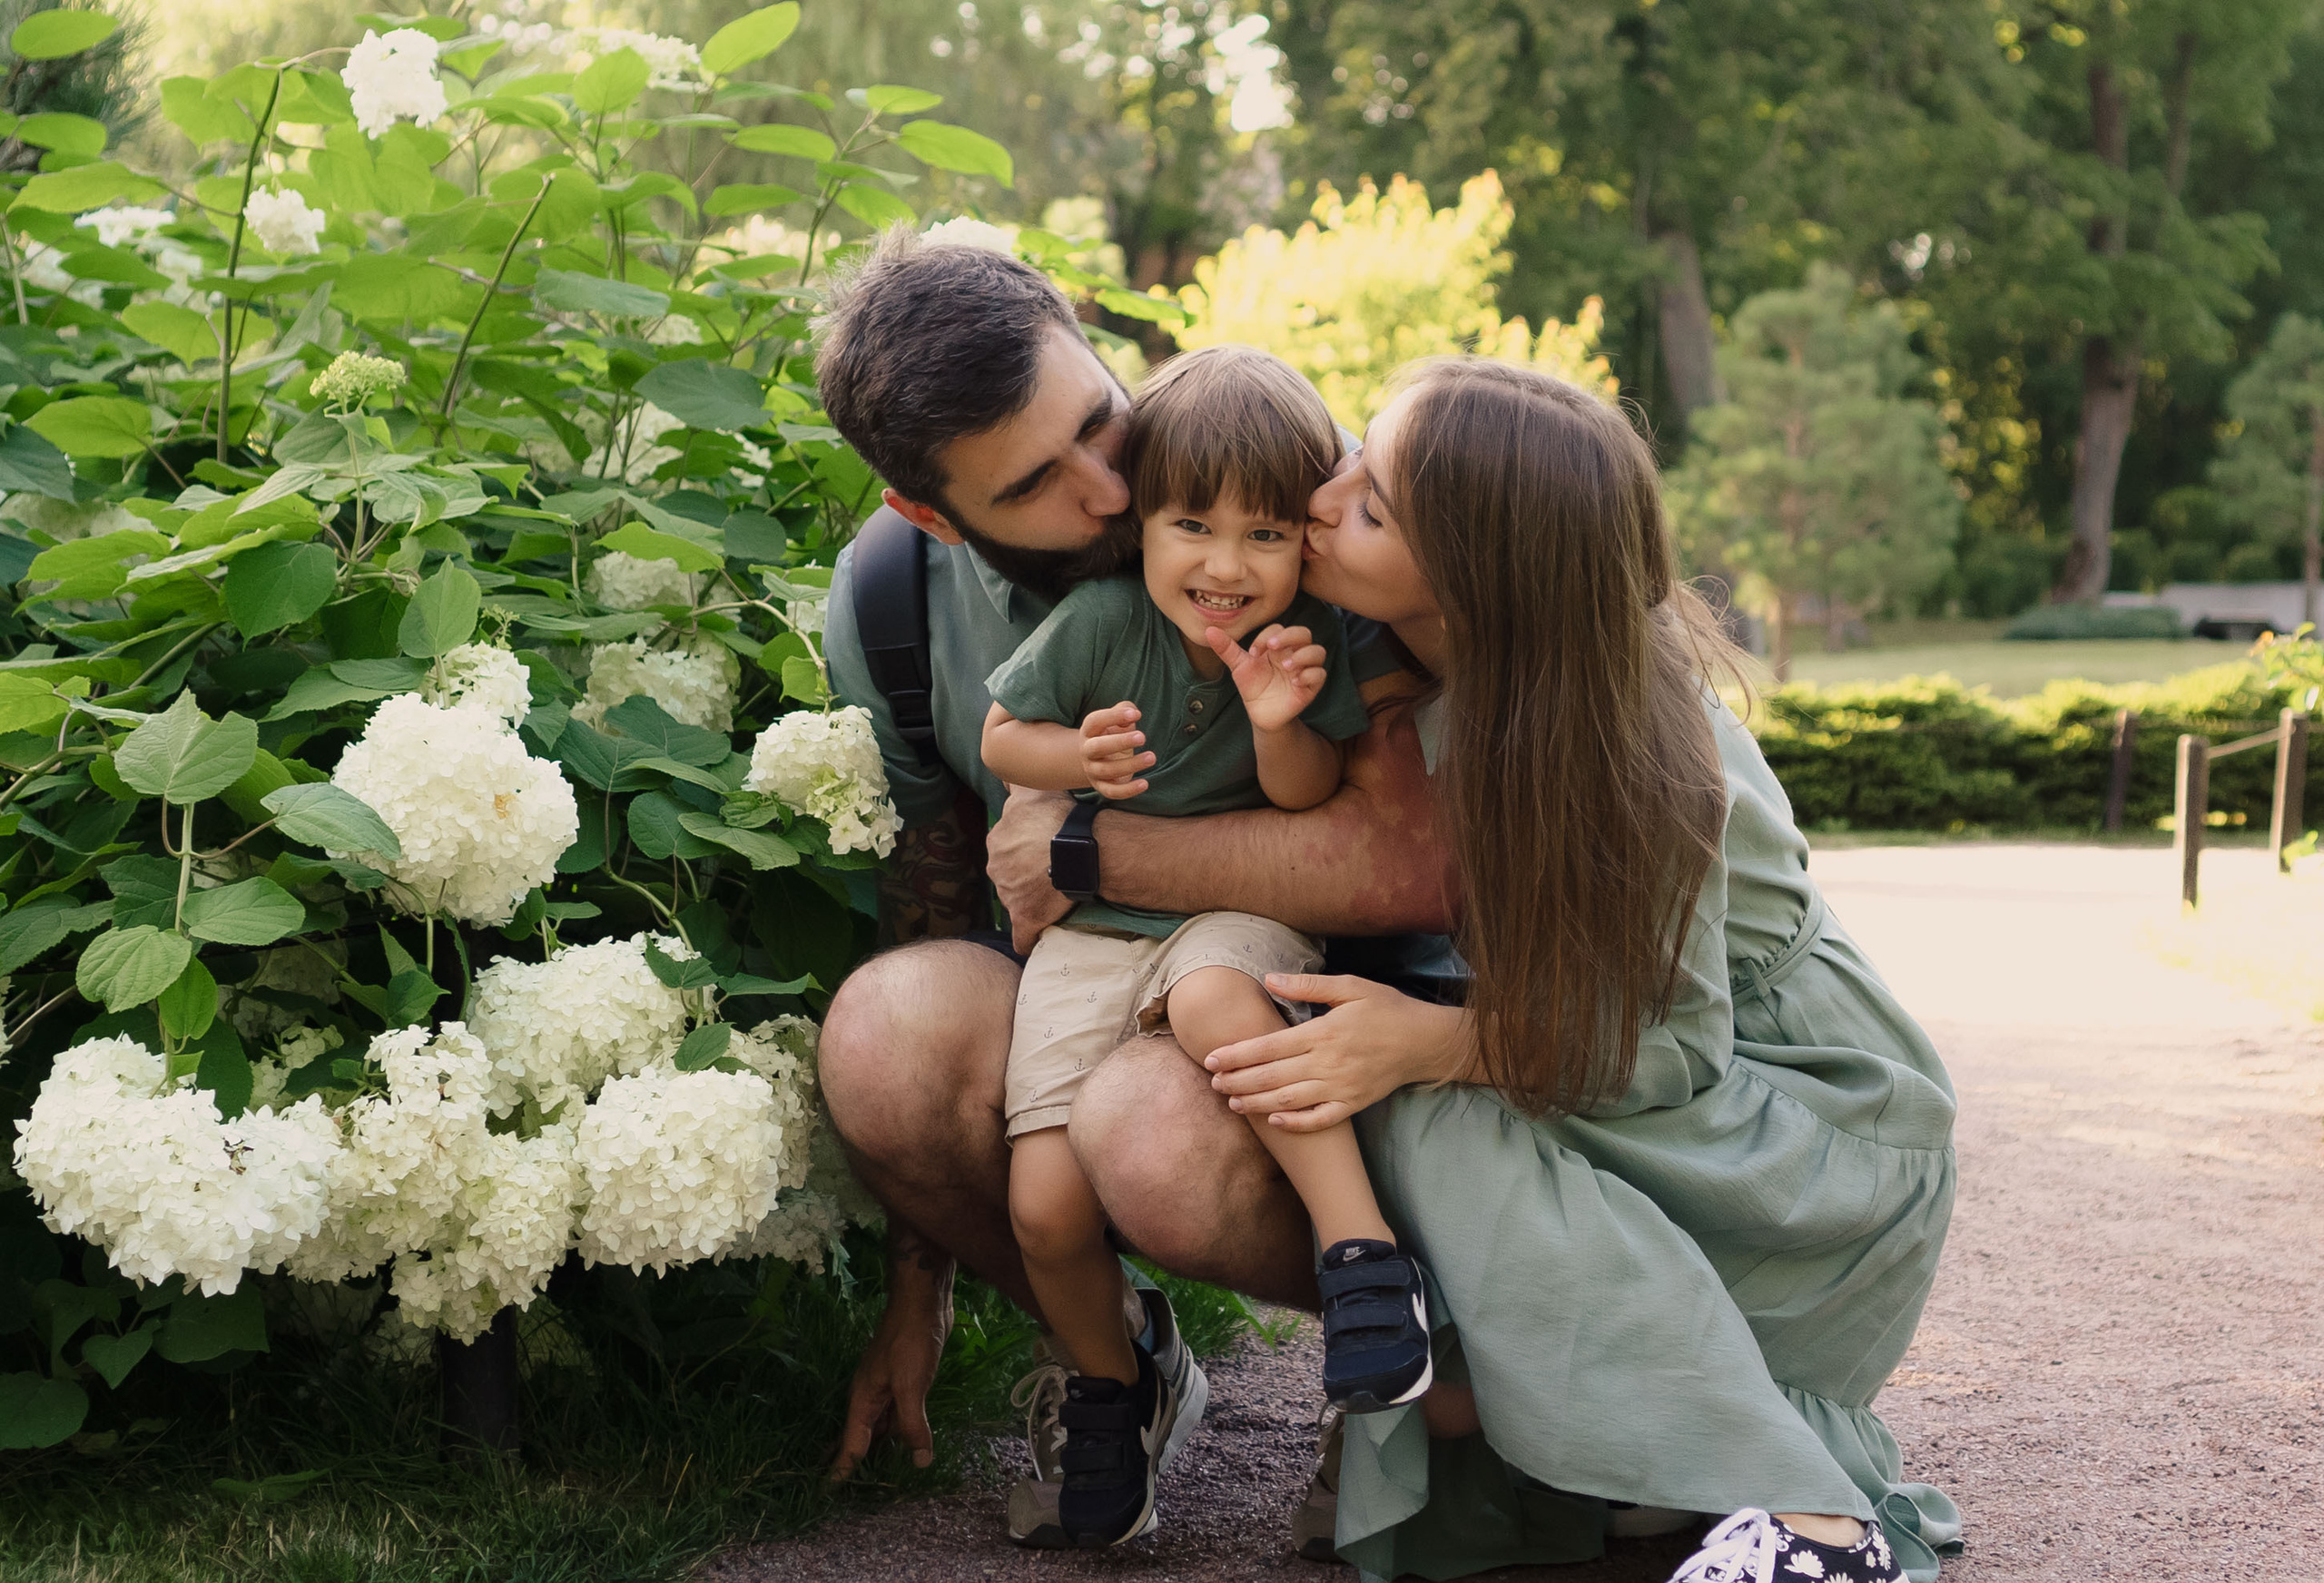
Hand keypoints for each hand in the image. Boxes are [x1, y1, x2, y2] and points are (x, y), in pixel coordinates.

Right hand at [828, 1245, 954, 1478]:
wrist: (923, 1301)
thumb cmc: (910, 1340)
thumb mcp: (911, 1385)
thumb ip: (912, 1424)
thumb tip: (919, 1462)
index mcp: (863, 1400)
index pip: (850, 1445)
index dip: (840, 1471)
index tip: (825, 1497)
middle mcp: (870, 1399)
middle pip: (861, 1440)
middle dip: (855, 1465)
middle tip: (848, 1497)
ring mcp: (887, 1390)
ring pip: (881, 1429)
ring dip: (881, 1452)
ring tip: (877, 1480)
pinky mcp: (905, 1383)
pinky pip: (897, 1417)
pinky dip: (899, 1434)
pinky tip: (906, 1445)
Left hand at [989, 783, 1075, 951]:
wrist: (1073, 847)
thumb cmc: (1056, 817)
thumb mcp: (1031, 790)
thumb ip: (1016, 783)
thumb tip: (1005, 776)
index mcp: (998, 841)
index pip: (1007, 847)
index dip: (1024, 848)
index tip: (1043, 849)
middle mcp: (997, 867)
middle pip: (1008, 874)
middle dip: (1025, 874)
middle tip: (1052, 870)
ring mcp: (1008, 895)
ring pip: (1017, 900)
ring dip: (1031, 899)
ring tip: (1056, 896)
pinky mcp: (1025, 918)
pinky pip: (1023, 935)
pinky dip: (1029, 938)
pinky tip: (1038, 939)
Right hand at [1079, 701, 1152, 798]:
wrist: (1099, 757)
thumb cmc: (1113, 732)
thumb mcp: (1118, 719)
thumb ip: (1125, 710)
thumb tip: (1133, 715)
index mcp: (1089, 730)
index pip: (1095, 721)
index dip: (1113, 717)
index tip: (1136, 715)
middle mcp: (1087, 750)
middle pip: (1097, 747)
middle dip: (1120, 742)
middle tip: (1142, 737)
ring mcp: (1092, 770)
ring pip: (1107, 770)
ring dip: (1130, 765)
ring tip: (1151, 757)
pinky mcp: (1102, 786)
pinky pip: (1112, 791)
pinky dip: (1127, 790)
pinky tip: (1145, 783)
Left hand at [1203, 973, 1467, 1131]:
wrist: (1425, 1041)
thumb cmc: (1387, 1009)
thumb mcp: (1351, 986)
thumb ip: (1308, 985)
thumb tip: (1269, 978)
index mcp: (1323, 1033)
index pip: (1269, 1046)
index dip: (1237, 1055)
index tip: (1212, 1057)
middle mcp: (1328, 1063)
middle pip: (1272, 1077)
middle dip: (1238, 1081)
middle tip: (1213, 1083)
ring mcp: (1341, 1087)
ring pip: (1290, 1100)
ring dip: (1257, 1103)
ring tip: (1233, 1102)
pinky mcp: (1353, 1104)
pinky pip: (1320, 1119)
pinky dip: (1296, 1123)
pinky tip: (1275, 1122)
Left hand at [1206, 624, 1327, 733]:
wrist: (1261, 714)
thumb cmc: (1253, 687)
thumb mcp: (1239, 667)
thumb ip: (1227, 649)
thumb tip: (1209, 630)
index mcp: (1277, 646)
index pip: (1279, 629)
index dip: (1267, 636)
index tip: (1253, 652)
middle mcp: (1293, 654)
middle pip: (1304, 633)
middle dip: (1290, 636)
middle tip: (1272, 647)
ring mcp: (1304, 669)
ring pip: (1318, 651)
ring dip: (1304, 655)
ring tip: (1287, 667)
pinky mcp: (1310, 687)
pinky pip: (1320, 675)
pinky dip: (1310, 675)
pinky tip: (1295, 682)